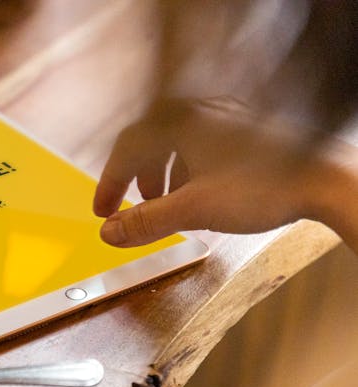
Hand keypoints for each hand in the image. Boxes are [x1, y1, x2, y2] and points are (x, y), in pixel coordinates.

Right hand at [92, 97, 357, 248]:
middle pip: (149, 143)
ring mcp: (225, 116)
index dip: (110, 184)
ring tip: (165, 205)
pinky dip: (188, 170)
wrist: (326, 179)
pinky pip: (200, 144)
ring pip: (176, 144)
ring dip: (162, 176)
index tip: (103, 212)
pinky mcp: (245, 127)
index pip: (127, 149)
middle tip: (129, 210)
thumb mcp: (193, 209)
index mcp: (179, 120)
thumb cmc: (264, 186)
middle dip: (135, 181)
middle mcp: (199, 111)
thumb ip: (146, 221)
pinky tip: (199, 194)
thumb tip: (109, 233)